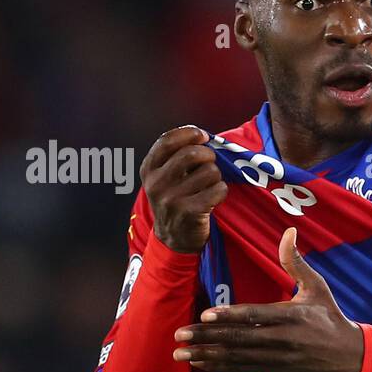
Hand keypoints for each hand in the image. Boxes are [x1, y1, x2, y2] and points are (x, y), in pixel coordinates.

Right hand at [141, 125, 226, 253]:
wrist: (174, 238)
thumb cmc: (175, 200)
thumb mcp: (164, 178)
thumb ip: (175, 156)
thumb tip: (202, 136)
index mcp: (149, 169)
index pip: (167, 140)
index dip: (189, 133)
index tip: (202, 136)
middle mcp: (156, 183)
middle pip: (192, 154)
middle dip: (208, 156)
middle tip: (210, 163)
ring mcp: (172, 199)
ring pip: (209, 172)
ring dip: (216, 176)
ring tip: (209, 185)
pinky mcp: (189, 212)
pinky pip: (218, 189)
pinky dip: (222, 190)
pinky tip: (214, 197)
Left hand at [172, 228, 364, 371]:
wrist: (351, 356)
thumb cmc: (331, 317)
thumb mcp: (317, 287)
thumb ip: (296, 262)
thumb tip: (289, 231)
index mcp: (292, 315)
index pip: (255, 315)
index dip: (229, 316)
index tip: (205, 315)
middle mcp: (283, 339)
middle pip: (239, 338)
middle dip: (206, 338)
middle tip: (179, 336)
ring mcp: (279, 358)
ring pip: (238, 357)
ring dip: (208, 356)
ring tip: (181, 354)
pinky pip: (245, 370)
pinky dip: (222, 368)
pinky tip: (202, 364)